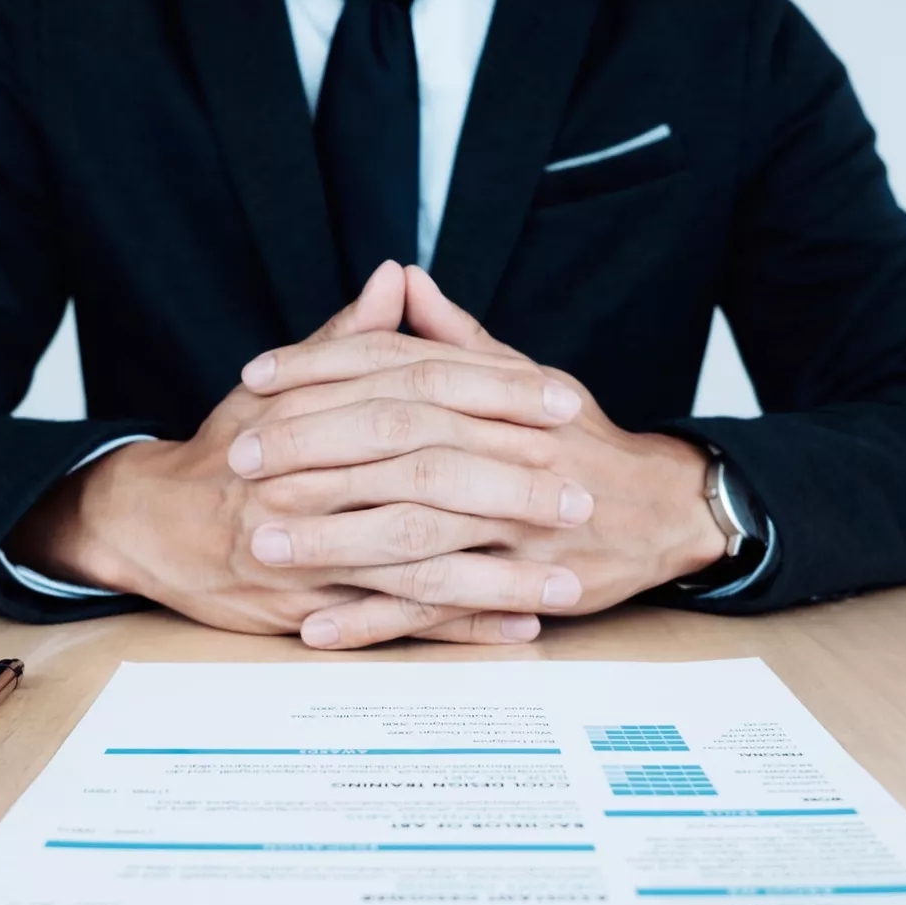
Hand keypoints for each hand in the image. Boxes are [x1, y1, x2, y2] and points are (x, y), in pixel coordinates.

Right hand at [5, 264, 596, 643]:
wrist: (151, 523)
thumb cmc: (230, 452)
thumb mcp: (282, 388)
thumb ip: (347, 340)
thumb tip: (396, 278)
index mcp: (315, 409)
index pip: (420, 390)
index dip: (496, 394)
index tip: (563, 401)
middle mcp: (310, 475)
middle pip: (426, 473)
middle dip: (510, 486)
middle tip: (580, 494)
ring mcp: (307, 547)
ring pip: (417, 557)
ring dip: (499, 573)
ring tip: (569, 582)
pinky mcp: (304, 605)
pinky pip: (393, 619)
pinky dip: (458, 627)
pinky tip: (519, 628)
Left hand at [232, 266, 727, 646]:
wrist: (664, 509)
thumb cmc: (581, 442)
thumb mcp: (526, 378)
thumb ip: (455, 338)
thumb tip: (401, 280)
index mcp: (497, 394)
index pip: (398, 370)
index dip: (322, 370)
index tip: (256, 378)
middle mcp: (505, 450)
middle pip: (398, 443)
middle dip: (313, 451)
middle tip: (241, 461)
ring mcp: (513, 523)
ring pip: (412, 527)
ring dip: (332, 539)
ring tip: (263, 543)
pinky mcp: (519, 585)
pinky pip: (438, 608)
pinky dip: (376, 619)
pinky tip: (318, 624)